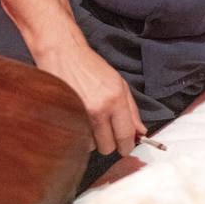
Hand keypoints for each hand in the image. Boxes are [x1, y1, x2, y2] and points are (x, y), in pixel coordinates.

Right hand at [37, 34, 145, 155]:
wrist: (64, 55)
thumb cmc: (92, 67)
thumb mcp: (120, 84)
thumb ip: (132, 110)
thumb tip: (141, 132)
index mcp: (115, 99)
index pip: (125, 135)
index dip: (128, 146)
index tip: (127, 148)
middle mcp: (98, 110)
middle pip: (107, 147)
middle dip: (109, 143)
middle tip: (107, 130)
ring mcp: (79, 115)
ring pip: (91, 146)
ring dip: (92, 138)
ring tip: (90, 119)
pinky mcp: (63, 118)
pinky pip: (75, 140)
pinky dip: (79, 134)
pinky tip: (80, 119)